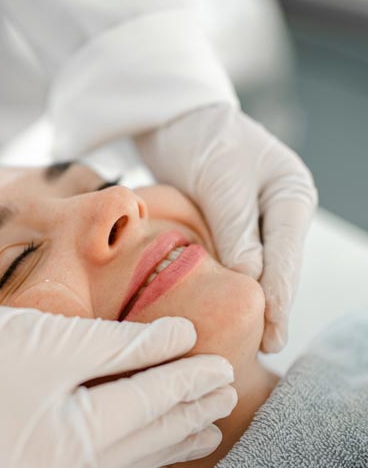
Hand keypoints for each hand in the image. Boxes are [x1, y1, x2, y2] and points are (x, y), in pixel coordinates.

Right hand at [0, 278, 235, 467]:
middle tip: (228, 394)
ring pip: (122, 457)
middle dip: (186, 413)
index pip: (146, 407)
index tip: (223, 365)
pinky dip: (129, 452)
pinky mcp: (23, 463)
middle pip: (141, 439)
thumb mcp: (54, 339)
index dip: (187, 382)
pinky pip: (94, 462)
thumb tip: (181, 337)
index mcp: (65, 440)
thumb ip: (123, 344)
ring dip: (165, 438)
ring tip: (206, 430)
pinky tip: (151, 454)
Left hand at [136, 104, 317, 351]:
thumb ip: (236, 228)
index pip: (288, 255)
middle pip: (278, 266)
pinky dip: (229, 283)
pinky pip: (234, 260)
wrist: (177, 121)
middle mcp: (279, 211)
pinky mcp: (231, 225)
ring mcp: (257, 219)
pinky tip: (224, 306)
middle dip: (270, 306)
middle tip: (264, 347)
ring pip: (257, 268)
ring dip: (250, 299)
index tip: (273, 333)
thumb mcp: (221, 180)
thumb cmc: (202, 140)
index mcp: (290, 195)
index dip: (280, 296)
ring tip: (247, 338)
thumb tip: (251, 277)